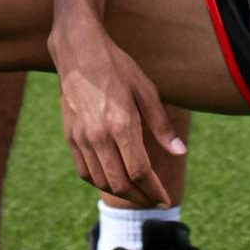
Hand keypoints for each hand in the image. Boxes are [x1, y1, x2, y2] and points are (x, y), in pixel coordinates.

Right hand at [49, 21, 185, 205]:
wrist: (78, 50)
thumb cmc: (116, 66)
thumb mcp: (145, 89)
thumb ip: (161, 125)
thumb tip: (179, 152)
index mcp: (121, 123)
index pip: (139, 172)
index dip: (154, 190)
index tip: (165, 199)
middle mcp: (99, 135)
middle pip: (120, 183)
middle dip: (140, 198)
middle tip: (154, 200)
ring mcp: (81, 138)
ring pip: (102, 181)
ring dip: (121, 193)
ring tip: (137, 193)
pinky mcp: (70, 136)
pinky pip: (84, 171)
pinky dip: (100, 182)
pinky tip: (112, 180)